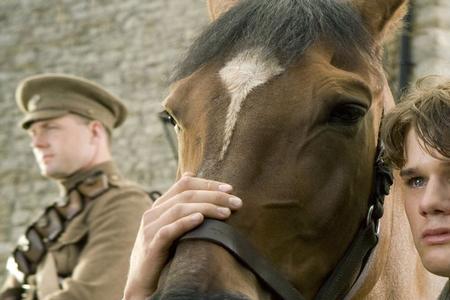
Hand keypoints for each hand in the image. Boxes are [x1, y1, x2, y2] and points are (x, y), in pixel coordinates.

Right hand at [123, 173, 242, 299]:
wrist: (143, 282)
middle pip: (186, 195)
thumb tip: (209, 193)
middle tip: (236, 202)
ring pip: (179, 209)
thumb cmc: (164, 253)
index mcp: (160, 205)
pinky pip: (168, 231)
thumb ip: (186, 211)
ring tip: (226, 213)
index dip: (208, 183)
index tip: (230, 189)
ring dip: (206, 208)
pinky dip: (185, 222)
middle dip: (214, 196)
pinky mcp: (151, 246)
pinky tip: (200, 219)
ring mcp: (150, 228)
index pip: (185, 184)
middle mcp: (153, 213)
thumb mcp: (174, 228)